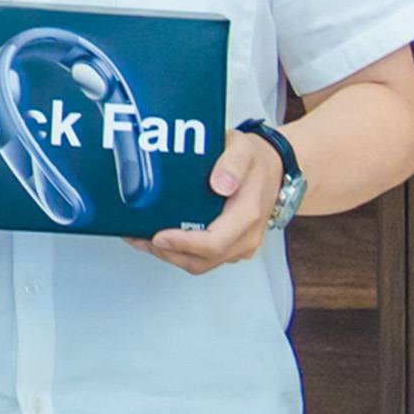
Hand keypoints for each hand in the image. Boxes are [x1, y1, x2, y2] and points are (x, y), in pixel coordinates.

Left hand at [143, 119, 286, 273]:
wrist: (273, 168)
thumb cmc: (254, 160)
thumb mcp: (243, 150)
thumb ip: (232, 163)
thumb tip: (220, 183)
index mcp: (247, 215)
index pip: (213, 243)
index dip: (182, 244)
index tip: (158, 235)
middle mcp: (245, 237)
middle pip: (202, 260)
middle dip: (167, 253)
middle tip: (139, 237)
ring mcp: (239, 245)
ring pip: (200, 263)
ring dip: (170, 255)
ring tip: (142, 239)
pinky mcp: (231, 247)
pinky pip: (204, 258)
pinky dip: (180, 252)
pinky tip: (160, 238)